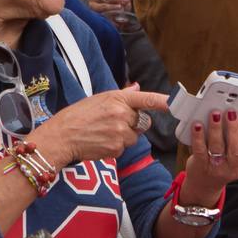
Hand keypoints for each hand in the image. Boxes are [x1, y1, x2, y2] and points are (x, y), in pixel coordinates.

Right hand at [33, 84, 169, 166]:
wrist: (62, 136)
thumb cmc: (77, 116)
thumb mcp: (99, 99)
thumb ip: (122, 96)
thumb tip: (137, 88)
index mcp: (118, 99)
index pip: (146, 99)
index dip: (163, 101)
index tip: (175, 102)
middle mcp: (122, 115)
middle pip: (143, 122)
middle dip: (135, 124)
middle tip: (114, 123)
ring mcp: (120, 133)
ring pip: (134, 137)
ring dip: (125, 137)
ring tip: (103, 133)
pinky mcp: (117, 149)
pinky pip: (124, 148)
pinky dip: (116, 147)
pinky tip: (100, 142)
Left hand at [181, 110, 237, 204]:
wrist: (205, 183)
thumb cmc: (224, 163)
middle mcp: (234, 169)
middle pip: (237, 150)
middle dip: (234, 129)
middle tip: (231, 113)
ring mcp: (217, 169)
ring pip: (218, 148)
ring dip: (216, 129)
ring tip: (215, 114)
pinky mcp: (201, 166)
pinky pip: (200, 150)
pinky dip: (198, 137)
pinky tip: (198, 125)